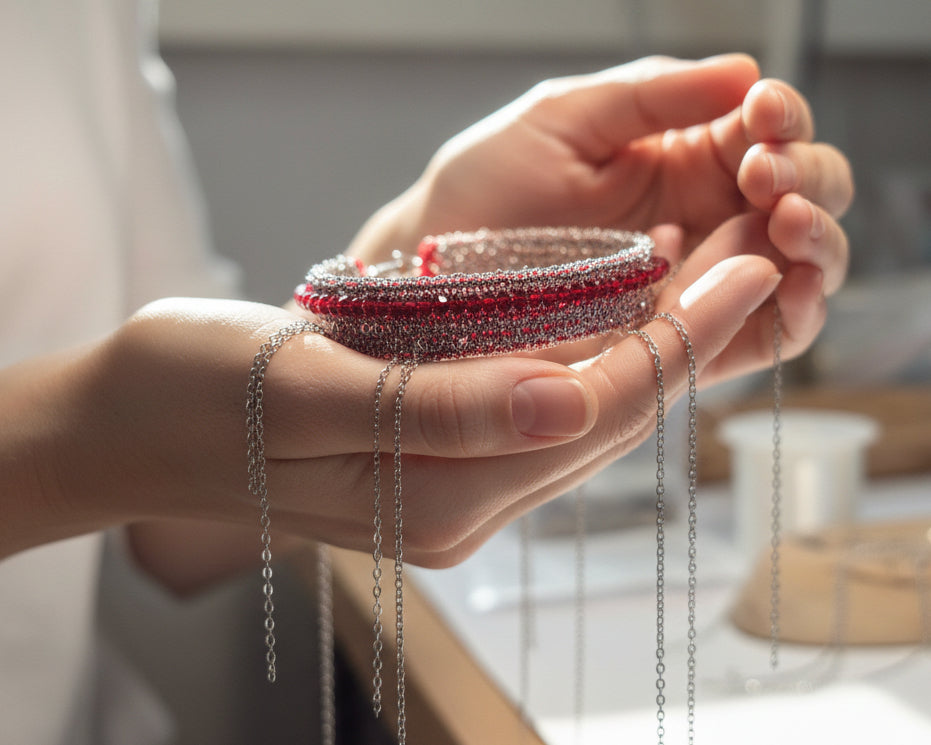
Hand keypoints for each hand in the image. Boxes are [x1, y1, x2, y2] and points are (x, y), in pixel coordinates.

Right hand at [6, 264, 772, 569]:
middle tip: (752, 254)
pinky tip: (611, 308)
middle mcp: (459, 504)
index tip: (747, 266)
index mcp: (434, 495)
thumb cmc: (197, 395)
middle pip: (606, 419)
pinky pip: (538, 409)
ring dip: (649, 346)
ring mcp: (450, 486)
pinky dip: (587, 355)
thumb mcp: (308, 388)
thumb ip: (441, 408)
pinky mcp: (433, 458)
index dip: (679, 340)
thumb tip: (573, 397)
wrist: (132, 425)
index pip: (595, 414)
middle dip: (687, 340)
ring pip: (582, 415)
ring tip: (705, 272)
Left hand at [349, 54, 852, 384]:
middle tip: (768, 176)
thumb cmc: (487, 186)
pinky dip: (796, 312)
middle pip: (800, 196)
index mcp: (681, 155)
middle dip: (805, 178)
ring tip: (783, 219)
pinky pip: (763, 333)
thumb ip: (651, 95)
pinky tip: (792, 287)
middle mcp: (702, 216)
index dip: (782, 121)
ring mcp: (697, 281)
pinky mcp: (680, 340)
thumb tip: (748, 71)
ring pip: (795, 264)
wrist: (435, 269)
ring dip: (815, 240)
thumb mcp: (564, 120)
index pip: (766, 134)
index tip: (761, 115)